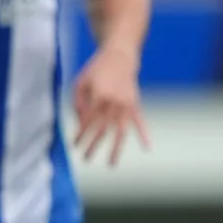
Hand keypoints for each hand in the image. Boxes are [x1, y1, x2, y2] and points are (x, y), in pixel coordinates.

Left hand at [72, 44, 149, 165]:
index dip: (80, 134)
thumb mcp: (80, 82)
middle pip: (102, 130)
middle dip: (93, 146)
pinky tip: (148, 148)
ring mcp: (127, 105)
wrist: (120, 56)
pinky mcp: (135, 104)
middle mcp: (114, 103)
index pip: (88, 121)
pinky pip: (141, 122)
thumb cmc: (96, 70)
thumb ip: (77, 102)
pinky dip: (145, 135)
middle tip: (85, 159)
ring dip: (115, 149)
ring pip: (121, 132)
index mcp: (99, 96)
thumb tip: (80, 122)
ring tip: (111, 165)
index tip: (74, 145)